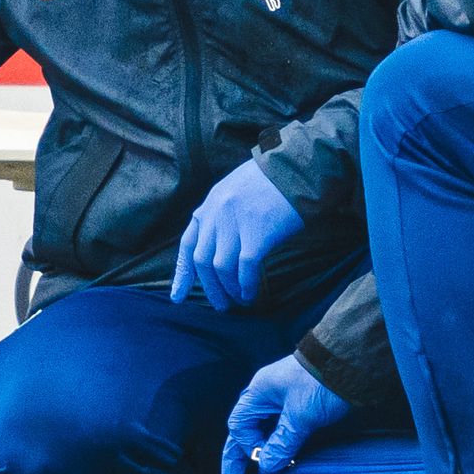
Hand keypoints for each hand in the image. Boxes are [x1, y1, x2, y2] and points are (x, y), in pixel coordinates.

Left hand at [171, 159, 301, 310]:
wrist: (297, 169)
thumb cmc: (271, 182)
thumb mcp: (235, 191)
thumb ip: (221, 215)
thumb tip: (217, 249)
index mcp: (210, 204)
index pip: (188, 244)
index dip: (182, 273)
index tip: (177, 297)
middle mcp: (217, 213)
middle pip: (202, 261)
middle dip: (210, 287)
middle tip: (220, 305)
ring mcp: (235, 223)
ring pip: (221, 268)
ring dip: (229, 289)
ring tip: (239, 300)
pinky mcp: (257, 233)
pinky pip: (245, 268)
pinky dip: (246, 285)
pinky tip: (250, 293)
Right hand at [220, 353, 349, 473]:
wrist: (353, 360)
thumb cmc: (322, 382)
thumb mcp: (300, 417)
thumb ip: (282, 443)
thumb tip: (266, 466)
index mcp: (259, 392)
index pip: (239, 425)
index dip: (247, 446)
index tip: (264, 458)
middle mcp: (268, 395)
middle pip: (247, 429)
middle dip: (240, 456)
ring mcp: (285, 398)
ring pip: (266, 430)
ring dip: (266, 450)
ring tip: (268, 473)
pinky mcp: (303, 403)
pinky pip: (284, 428)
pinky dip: (283, 443)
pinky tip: (288, 457)